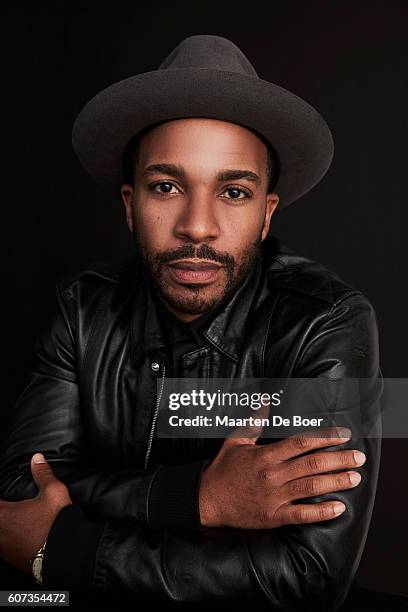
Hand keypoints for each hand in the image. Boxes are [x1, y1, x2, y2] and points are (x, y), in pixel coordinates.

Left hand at [0, 453, 71, 574]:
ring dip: (3, 527)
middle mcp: (0, 534)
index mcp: (4, 515)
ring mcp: (5, 550)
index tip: (4, 500)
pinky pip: (4, 548)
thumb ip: (43, 474)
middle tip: (8, 508)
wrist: (67, 555)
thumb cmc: (56, 522)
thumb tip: (37, 458)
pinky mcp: (13, 562)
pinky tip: (19, 538)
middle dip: (2, 512)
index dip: (0, 501)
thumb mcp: (53, 492)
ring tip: (13, 521)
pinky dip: (8, 540)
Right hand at [199, 426, 365, 528]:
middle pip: (312, 464)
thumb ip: (254, 420)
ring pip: (311, 487)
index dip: (325, 437)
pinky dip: (322, 512)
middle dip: (339, 459)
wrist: (207, 499)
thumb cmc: (224, 469)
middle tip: (359, 457)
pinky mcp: (274, 516)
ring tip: (355, 477)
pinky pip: (302, 514)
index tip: (343, 434)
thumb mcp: (236, 441)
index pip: (302, 442)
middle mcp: (273, 474)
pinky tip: (338, 507)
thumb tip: (264, 398)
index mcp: (266, 455)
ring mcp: (274, 496)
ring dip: (336, 481)